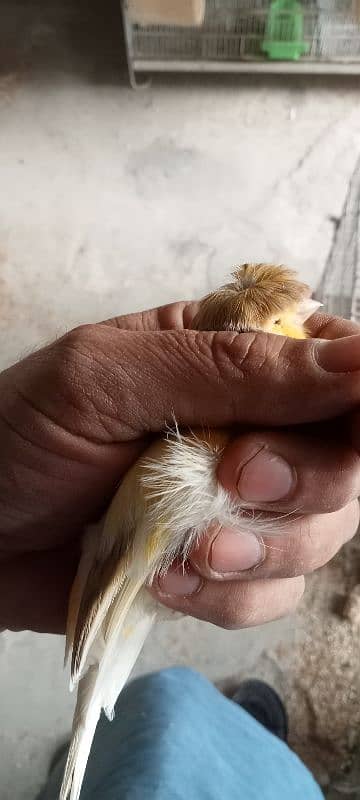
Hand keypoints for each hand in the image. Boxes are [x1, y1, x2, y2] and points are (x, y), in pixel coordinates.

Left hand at [1, 303, 359, 632]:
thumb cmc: (18, 437)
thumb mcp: (104, 379)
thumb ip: (226, 365)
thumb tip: (358, 362)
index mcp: (227, 356)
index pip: (335, 366)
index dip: (354, 401)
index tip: (340, 432)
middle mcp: (248, 425)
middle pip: (344, 458)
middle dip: (303, 483)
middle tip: (232, 484)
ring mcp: (237, 503)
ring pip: (322, 533)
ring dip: (264, 552)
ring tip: (187, 552)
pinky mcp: (218, 569)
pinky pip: (274, 594)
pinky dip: (231, 599)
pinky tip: (168, 583)